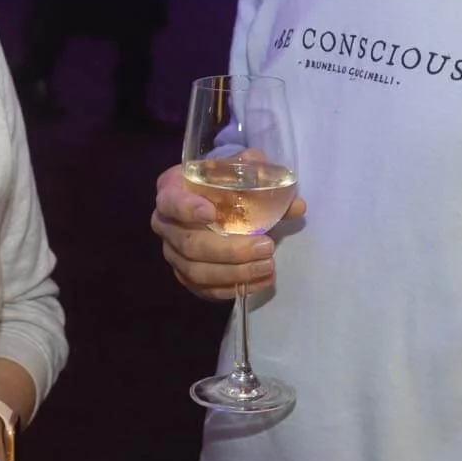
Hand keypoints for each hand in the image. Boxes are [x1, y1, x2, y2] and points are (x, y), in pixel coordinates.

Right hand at [150, 159, 302, 299]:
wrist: (212, 199)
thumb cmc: (223, 182)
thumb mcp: (241, 171)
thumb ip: (265, 180)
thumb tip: (296, 206)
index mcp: (171, 190)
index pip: (171, 201)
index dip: (188, 209)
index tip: (212, 214)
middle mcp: (165, 223)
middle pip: (190, 244)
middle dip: (230, 250)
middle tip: (266, 246)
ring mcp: (173, 252)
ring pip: (196, 271)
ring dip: (235, 272)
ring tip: (268, 266)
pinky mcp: (185, 275)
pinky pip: (204, 288)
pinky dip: (232, 288)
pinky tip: (260, 282)